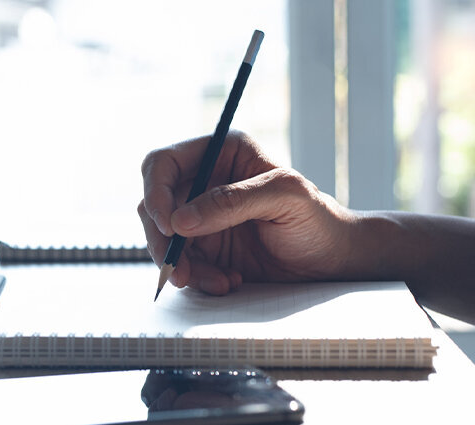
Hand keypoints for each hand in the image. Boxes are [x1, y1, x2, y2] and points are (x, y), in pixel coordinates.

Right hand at [138, 131, 356, 294]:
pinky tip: (226, 282)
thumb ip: (232, 202)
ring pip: (162, 238)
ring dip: (181, 264)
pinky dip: (197, 278)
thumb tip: (180, 220)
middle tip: (177, 268)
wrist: (332, 262)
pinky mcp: (203, 247)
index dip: (156, 192)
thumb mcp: (284, 199)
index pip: (163, 163)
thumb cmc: (318, 220)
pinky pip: (180, 261)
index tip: (169, 225)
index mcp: (220, 152)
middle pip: (153, 203)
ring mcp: (200, 215)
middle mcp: (203, 180)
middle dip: (162, 239)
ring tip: (217, 282)